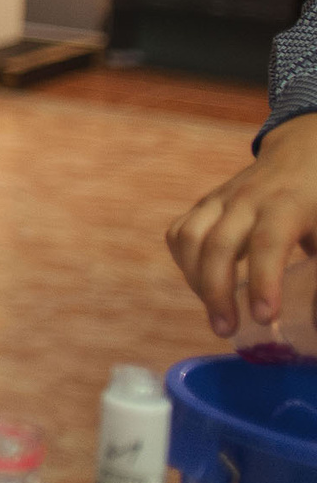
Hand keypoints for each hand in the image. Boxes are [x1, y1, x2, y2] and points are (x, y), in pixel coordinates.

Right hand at [168, 114, 316, 336]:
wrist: (305, 152)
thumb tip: (314, 323)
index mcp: (288, 205)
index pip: (267, 244)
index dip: (264, 282)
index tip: (264, 319)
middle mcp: (247, 199)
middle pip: (217, 244)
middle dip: (217, 292)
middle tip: (227, 330)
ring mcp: (220, 199)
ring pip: (189, 238)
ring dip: (195, 281)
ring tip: (216, 315)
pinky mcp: (205, 203)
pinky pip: (180, 232)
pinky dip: (184, 262)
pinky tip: (203, 283)